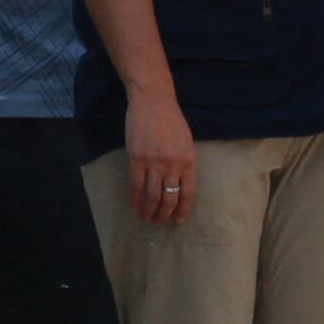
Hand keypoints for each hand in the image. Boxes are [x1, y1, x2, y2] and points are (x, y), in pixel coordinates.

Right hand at [122, 83, 197, 226]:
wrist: (153, 101)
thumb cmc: (171, 119)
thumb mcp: (186, 141)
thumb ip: (184, 161)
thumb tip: (178, 181)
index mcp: (189, 161)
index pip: (188, 193)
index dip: (182, 209)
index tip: (178, 219)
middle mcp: (173, 166)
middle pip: (169, 198)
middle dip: (164, 214)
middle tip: (159, 222)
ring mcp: (154, 164)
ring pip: (152, 196)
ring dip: (149, 210)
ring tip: (146, 217)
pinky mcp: (137, 160)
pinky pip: (136, 185)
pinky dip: (135, 198)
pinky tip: (134, 204)